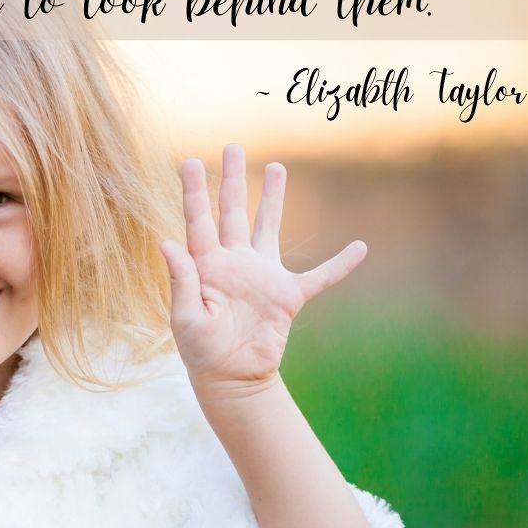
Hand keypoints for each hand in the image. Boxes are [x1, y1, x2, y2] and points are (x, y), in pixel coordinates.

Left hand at [158, 144, 365, 392]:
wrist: (231, 379)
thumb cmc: (201, 351)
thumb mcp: (185, 318)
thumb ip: (180, 280)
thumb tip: (166, 242)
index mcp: (206, 266)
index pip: (199, 220)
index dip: (194, 191)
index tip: (190, 161)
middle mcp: (233, 263)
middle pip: (232, 212)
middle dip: (232, 180)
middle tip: (234, 147)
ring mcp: (261, 276)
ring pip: (268, 227)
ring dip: (273, 199)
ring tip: (276, 168)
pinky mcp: (287, 296)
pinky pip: (320, 277)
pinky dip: (340, 264)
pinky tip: (360, 247)